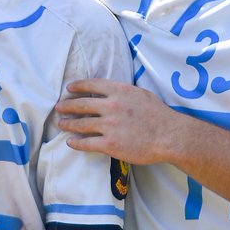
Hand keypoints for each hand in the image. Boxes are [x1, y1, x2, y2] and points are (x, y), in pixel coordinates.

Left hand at [56, 78, 176, 164]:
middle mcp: (111, 106)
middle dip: (67, 106)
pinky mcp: (110, 144)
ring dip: (68, 124)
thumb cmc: (160, 115)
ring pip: (81, 124)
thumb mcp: (141, 94)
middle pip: (81, 104)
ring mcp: (109, 126)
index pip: (92, 85)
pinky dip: (76, 142)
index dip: (78, 86)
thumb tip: (112, 92)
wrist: (170, 136)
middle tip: (59, 108)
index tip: (69, 89)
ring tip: (61, 124)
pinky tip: (70, 142)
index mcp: (119, 91)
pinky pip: (87, 143)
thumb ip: (124, 92)